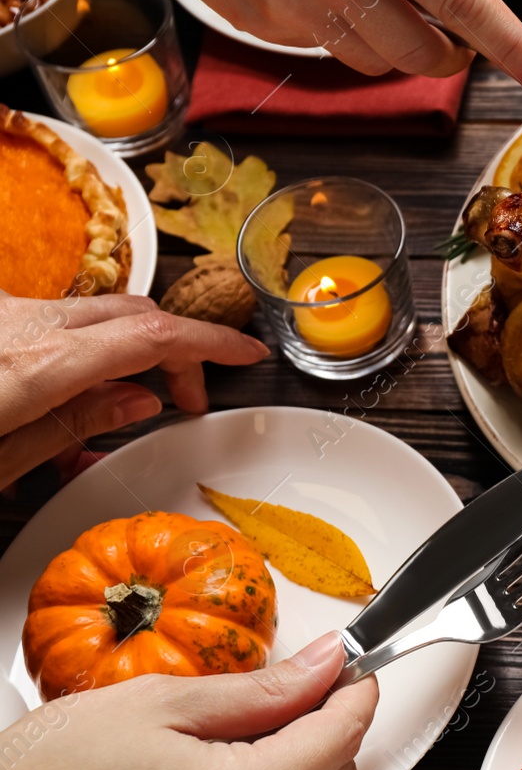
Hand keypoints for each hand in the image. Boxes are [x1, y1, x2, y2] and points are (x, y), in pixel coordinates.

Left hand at [0, 293, 267, 489]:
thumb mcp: (4, 459)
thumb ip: (74, 425)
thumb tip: (140, 402)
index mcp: (38, 363)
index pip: (153, 336)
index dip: (213, 342)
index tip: (249, 352)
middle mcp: (25, 322)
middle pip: (136, 315)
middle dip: (177, 352)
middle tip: (186, 400)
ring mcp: (6, 311)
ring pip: (97, 315)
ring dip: (126, 353)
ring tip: (113, 412)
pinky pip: (56, 322)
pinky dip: (82, 352)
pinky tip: (65, 398)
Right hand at [0, 633, 377, 769]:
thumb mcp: (162, 704)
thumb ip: (262, 689)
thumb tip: (328, 663)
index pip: (342, 736)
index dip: (355, 691)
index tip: (350, 665)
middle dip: (334, 728)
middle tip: (301, 687)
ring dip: (302, 766)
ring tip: (249, 725)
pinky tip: (222, 768)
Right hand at [97, 0, 521, 85]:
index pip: (463, 1)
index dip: (510, 44)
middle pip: (421, 55)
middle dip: (447, 55)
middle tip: (452, 41)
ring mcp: (294, 7)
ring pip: (373, 62)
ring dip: (392, 48)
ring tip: (379, 7)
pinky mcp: (261, 25)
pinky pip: (322, 50)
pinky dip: (337, 34)